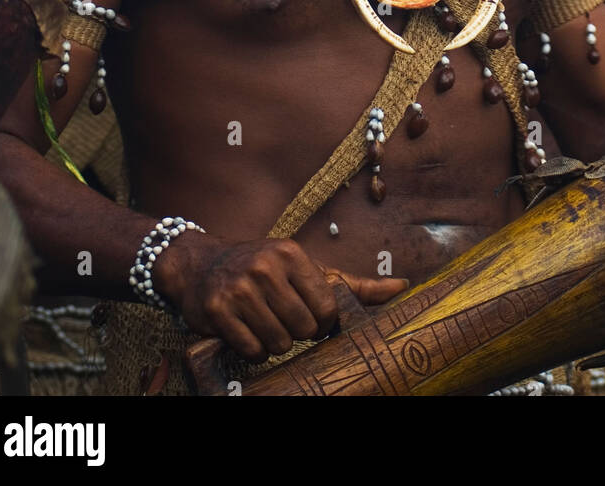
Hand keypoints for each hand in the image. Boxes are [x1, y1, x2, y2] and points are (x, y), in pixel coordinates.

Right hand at [155, 234, 406, 361]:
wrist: (201, 265)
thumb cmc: (263, 269)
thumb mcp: (306, 268)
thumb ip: (353, 284)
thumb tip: (403, 287)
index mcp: (292, 254)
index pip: (326, 310)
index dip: (319, 322)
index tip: (306, 314)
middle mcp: (265, 266)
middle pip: (303, 330)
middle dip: (295, 333)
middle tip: (281, 318)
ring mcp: (239, 288)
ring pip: (278, 344)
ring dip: (273, 342)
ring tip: (262, 321)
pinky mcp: (218, 311)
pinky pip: (251, 350)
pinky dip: (251, 349)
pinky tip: (245, 330)